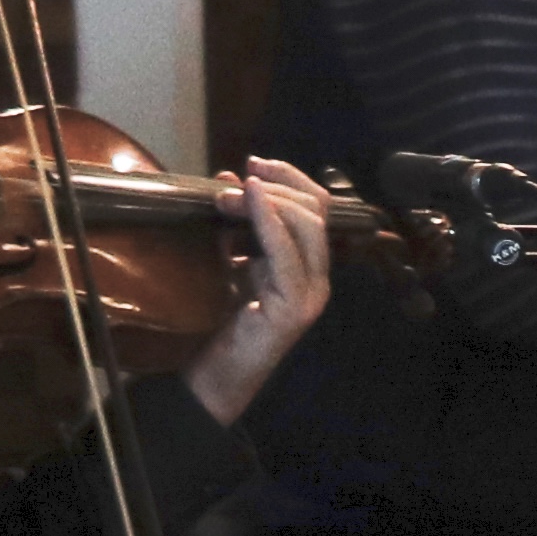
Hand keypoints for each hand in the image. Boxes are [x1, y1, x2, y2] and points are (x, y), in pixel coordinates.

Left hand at [181, 157, 342, 421]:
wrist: (219, 373)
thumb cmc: (223, 321)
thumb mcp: (231, 261)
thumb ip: (234, 226)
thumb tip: (227, 179)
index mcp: (308, 265)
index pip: (317, 208)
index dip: (291, 178)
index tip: (256, 162)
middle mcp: (318, 277)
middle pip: (316, 212)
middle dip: (277, 186)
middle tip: (234, 181)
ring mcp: (310, 293)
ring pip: (307, 227)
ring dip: (268, 201)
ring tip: (230, 194)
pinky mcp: (294, 307)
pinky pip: (286, 255)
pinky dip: (268, 222)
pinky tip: (249, 202)